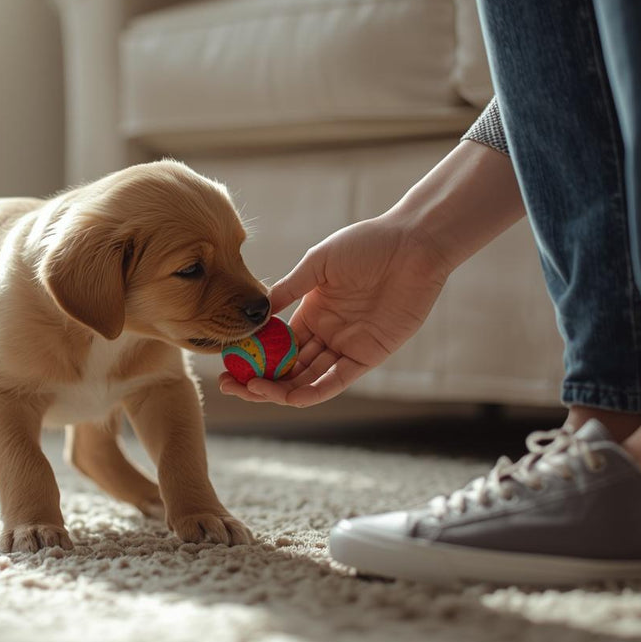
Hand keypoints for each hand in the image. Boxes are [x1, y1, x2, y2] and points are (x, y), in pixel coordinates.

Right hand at [219, 213, 451, 406]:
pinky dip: (314, 391)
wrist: (412, 245)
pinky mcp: (369, 356)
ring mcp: (347, 346)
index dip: (253, 357)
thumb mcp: (319, 263)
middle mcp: (327, 333)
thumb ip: (289, 289)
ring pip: (307, 379)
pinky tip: (290, 396)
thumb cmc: (368, 245)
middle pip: (288, 367)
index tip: (228, 364)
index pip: (277, 344)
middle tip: (230, 386)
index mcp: (312, 312)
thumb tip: (256, 310)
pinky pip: (337, 380)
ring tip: (251, 391)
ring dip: (279, 389)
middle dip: (258, 380)